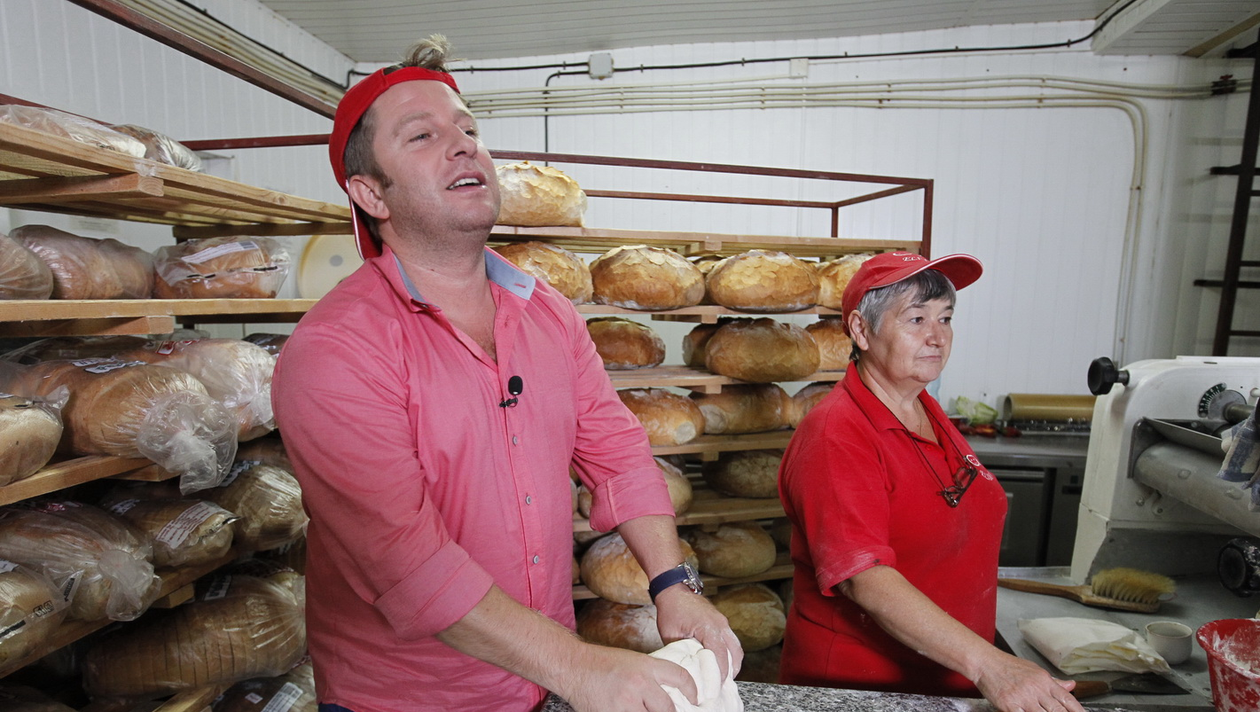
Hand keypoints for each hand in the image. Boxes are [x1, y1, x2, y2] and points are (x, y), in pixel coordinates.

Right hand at [556, 643, 697, 711]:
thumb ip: (651, 677)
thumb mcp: (632, 661)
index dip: (692, 690)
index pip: (680, 677)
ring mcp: (626, 702)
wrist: (573, 666)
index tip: (695, 699)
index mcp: (646, 666)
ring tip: (646, 711)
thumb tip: (669, 695)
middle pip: (668, 707)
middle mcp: (639, 683)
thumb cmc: (602, 663)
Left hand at [654, 585, 743, 680]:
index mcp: (708, 627)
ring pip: (736, 647)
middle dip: (731, 671)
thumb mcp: (671, 634)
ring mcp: (722, 622)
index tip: (716, 687)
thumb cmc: (671, 610)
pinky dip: (730, 653)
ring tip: (724, 678)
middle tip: (722, 686)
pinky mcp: (721, 621)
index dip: (720, 673)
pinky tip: (723, 663)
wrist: (673, 589)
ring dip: (733, 663)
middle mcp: (720, 624)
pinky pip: (731, 640)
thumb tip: (687, 669)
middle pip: (734, 652)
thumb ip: (681, 652)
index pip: (720, 655)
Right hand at [973, 652, 1085, 711]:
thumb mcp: (1034, 670)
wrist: (985, 662)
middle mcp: (1036, 689)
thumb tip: (1071, 685)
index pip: (1067, 699)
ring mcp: (1023, 698)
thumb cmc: (1008, 666)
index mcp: (1044, 680)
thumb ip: (1053, 681)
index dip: (1078, 710)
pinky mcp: (1010, 706)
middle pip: (1058, 710)